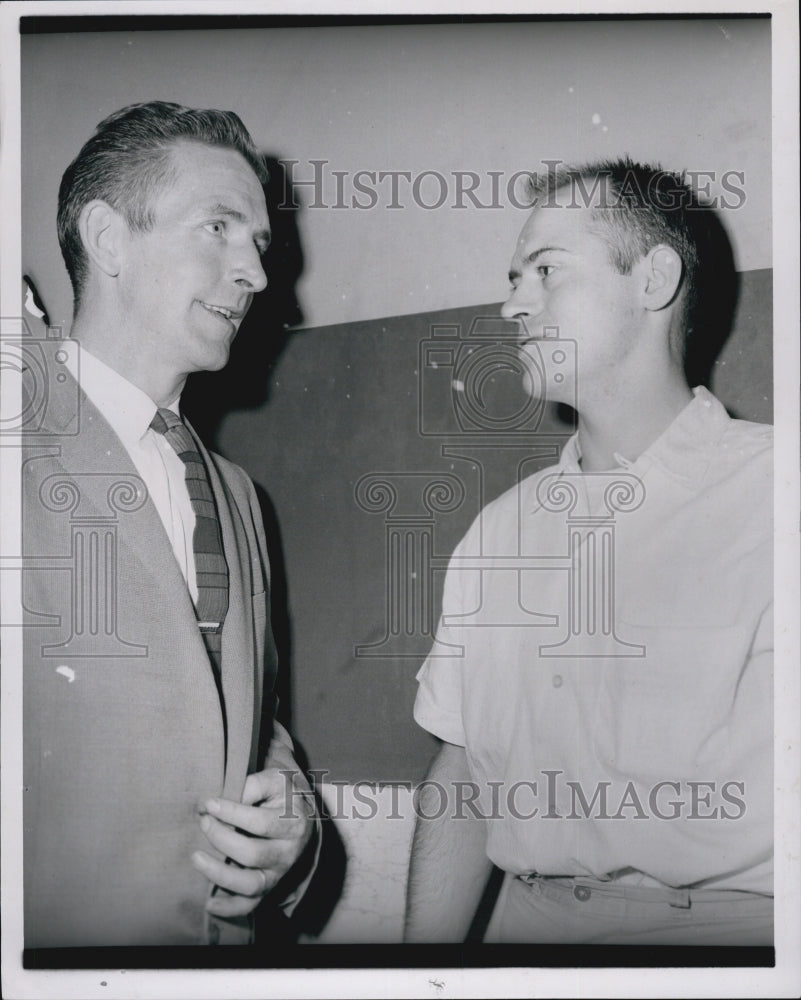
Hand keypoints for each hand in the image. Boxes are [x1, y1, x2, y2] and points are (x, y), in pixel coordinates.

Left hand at [192, 765, 314, 917]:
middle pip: (253, 854)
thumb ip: (252, 785)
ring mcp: (279, 873)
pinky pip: (250, 905)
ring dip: (219, 874)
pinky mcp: (268, 887)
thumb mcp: (275, 779)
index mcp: (294, 823)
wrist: (303, 815)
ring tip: (196, 858)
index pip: (261, 823)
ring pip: (250, 884)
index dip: (232, 813)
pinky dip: (229, 908)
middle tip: (203, 822)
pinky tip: (208, 902)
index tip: (208, 803)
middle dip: (222, 839)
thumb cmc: (283, 794)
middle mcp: (289, 852)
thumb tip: (217, 802)